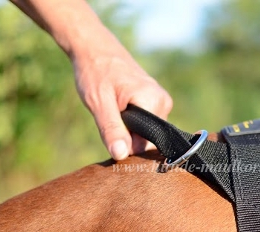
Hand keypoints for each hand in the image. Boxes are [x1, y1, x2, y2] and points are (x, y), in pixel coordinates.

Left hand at [72, 32, 172, 159]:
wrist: (95, 49)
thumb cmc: (95, 72)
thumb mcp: (99, 103)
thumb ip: (112, 130)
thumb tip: (122, 155)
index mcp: (154, 101)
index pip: (146, 143)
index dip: (126, 145)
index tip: (110, 134)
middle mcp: (164, 102)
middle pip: (148, 139)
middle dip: (127, 138)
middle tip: (108, 118)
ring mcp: (162, 102)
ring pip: (146, 133)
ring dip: (127, 130)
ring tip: (113, 111)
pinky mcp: (156, 102)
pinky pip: (146, 124)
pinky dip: (130, 124)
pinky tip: (119, 109)